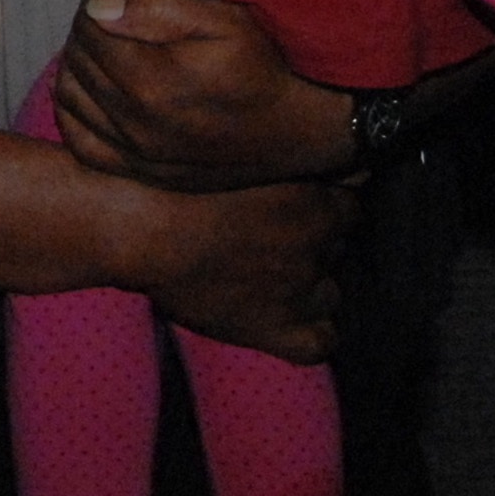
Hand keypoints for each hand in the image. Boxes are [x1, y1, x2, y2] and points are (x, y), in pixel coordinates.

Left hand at [56, 0, 363, 189]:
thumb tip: (98, 6)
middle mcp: (133, 123)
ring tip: (104, 42)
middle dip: (89, 22)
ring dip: (78, 61)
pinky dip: (74, 109)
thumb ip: (157, 8)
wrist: (293, 133)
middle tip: (114, 6)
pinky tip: (91, 88)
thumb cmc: (260, 69)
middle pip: (78, 58)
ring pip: (70, 95)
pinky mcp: (139, 172)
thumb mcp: (223, 21)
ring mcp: (134, 153)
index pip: (90, 25)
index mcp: (150, 81)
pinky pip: (80, 139)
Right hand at [124, 177, 351, 364]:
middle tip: (270, 232)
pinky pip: (320, 341)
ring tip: (271, 273)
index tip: (297, 197)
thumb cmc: (178, 181)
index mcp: (316, 197)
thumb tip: (310, 159)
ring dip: (309, 282)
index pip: (351, 199)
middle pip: (336, 244)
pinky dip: (312, 332)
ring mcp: (302, 288)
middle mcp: (319, 242)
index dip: (323, 199)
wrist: (143, 230)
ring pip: (330, 290)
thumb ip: (279, 158)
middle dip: (311, 238)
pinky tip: (292, 320)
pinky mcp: (279, 328)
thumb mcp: (236, 154)